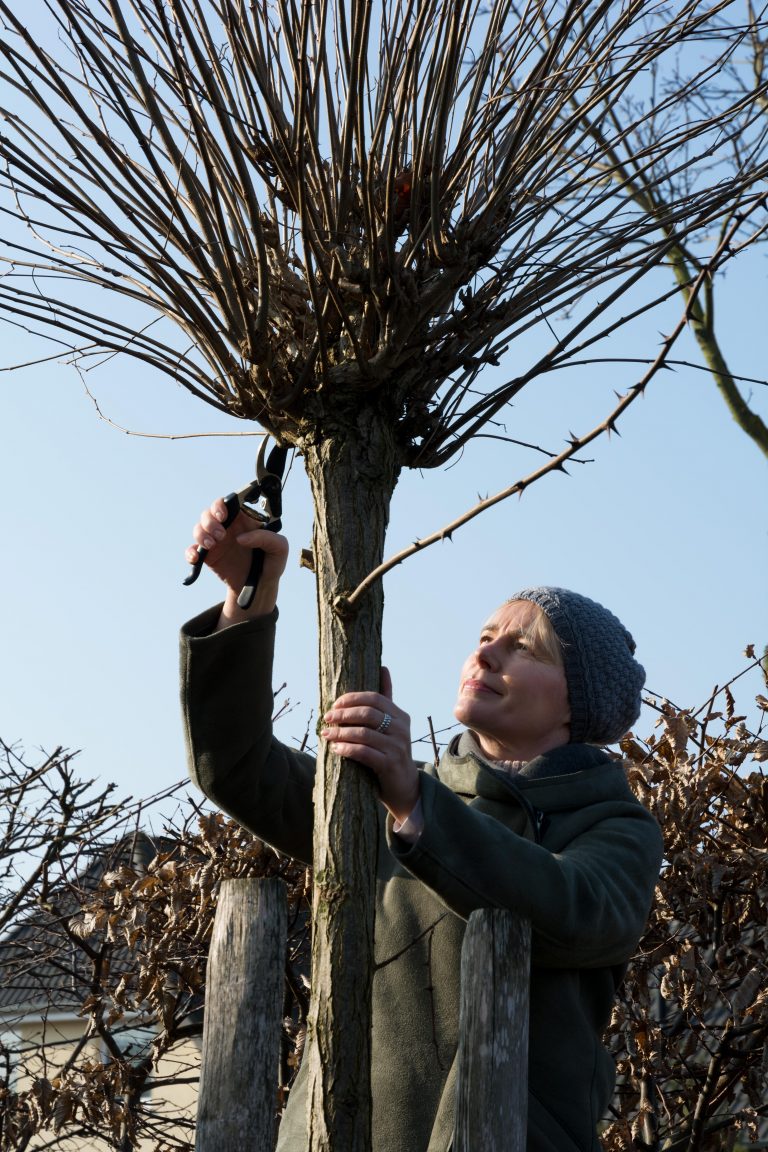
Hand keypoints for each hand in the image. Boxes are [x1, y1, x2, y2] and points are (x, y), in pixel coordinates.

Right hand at [186, 498, 288, 626]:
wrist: (259, 586)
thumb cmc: (271, 563)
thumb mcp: (279, 549)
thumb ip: (267, 538)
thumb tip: (242, 538)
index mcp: (243, 520)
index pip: (227, 503)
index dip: (220, 505)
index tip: (222, 515)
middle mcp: (227, 527)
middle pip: (209, 513)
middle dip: (210, 521)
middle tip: (221, 534)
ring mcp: (216, 541)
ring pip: (198, 528)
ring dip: (201, 534)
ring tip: (211, 545)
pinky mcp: (208, 556)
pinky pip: (192, 550)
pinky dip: (190, 552)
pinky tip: (196, 559)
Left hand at [321, 668, 419, 823]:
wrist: (405, 787)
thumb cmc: (391, 753)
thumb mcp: (391, 725)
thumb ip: (386, 699)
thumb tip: (383, 668)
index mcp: (400, 716)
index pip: (374, 698)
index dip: (352, 698)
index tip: (334, 704)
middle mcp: (401, 729)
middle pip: (368, 713)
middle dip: (343, 714)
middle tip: (327, 718)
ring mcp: (397, 747)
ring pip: (363, 733)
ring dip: (341, 732)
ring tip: (326, 734)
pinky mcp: (390, 764)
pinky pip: (364, 752)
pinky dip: (347, 749)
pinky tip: (336, 748)